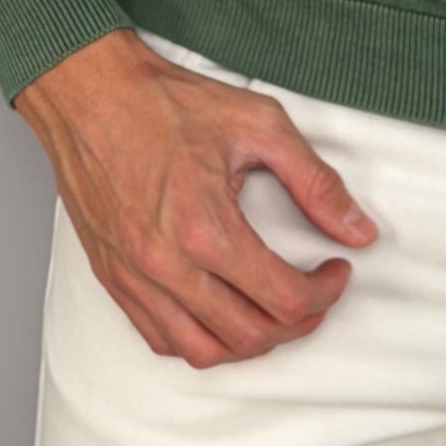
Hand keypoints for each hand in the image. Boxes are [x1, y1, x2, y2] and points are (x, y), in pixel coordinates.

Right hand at [13, 30, 378, 368]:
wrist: (88, 93)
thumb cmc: (164, 102)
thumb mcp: (258, 124)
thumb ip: (315, 182)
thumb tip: (357, 229)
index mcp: (205, 228)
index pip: (283, 299)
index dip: (326, 292)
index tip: (336, 271)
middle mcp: (166, 264)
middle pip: (250, 335)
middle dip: (299, 322)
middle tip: (315, 293)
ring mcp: (134, 277)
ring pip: (204, 351)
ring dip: (251, 343)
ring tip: (274, 312)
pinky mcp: (113, 278)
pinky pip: (160, 340)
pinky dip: (201, 342)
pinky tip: (222, 315)